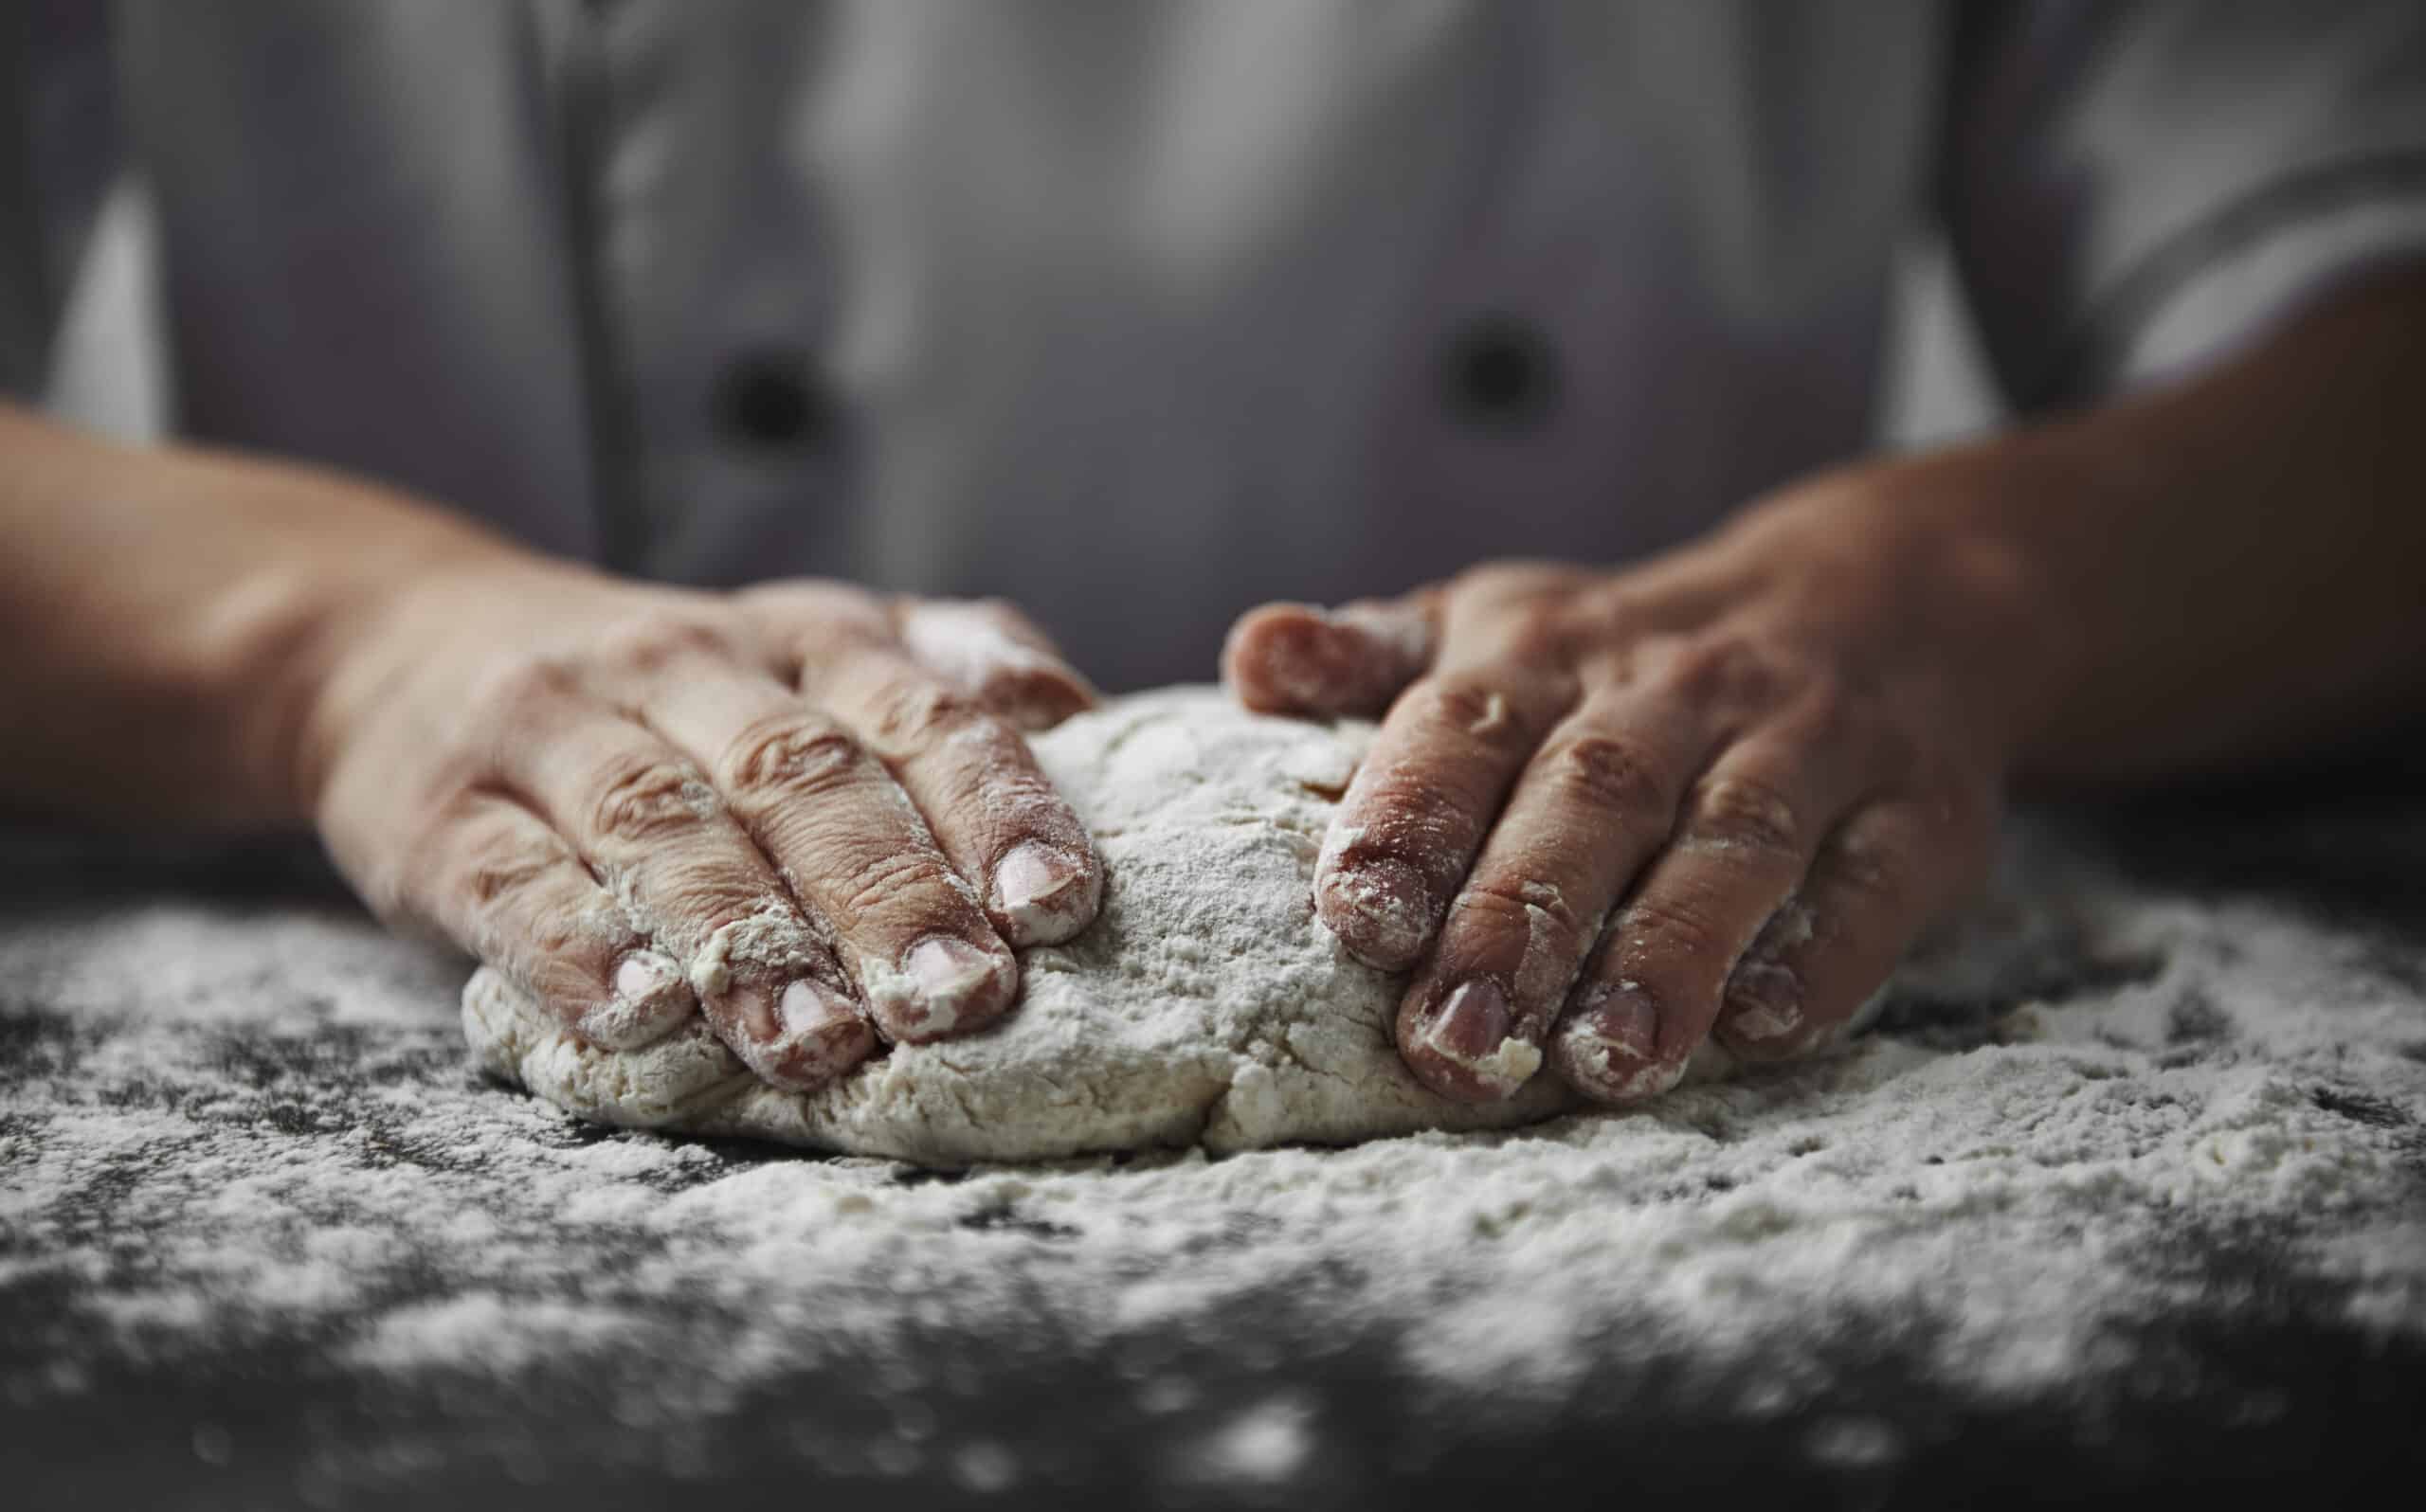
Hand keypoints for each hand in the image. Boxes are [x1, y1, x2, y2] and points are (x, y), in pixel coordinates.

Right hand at [301, 557, 1103, 1090]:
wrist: (403, 640)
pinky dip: (578, 949)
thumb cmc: (673, 688)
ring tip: (819, 1040)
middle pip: (800, 777)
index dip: (992, 805)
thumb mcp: (811, 646)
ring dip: (748, 940)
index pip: (916, 712)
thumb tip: (1077, 714)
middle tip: (960, 1000)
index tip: (1059, 906)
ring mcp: (557, 730)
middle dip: (889, 894)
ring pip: (663, 828)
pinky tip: (640, 1019)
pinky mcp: (443, 813)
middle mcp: (688, 666)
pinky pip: (513, 878)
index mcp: (806, 638)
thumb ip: (944, 672)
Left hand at [1223, 491, 2014, 1103]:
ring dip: (1668, 953)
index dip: (1412, 816)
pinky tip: (1762, 1029)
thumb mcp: (1495, 628)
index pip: (1464, 723)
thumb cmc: (1626, 658)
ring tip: (1606, 1063)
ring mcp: (1805, 743)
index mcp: (1542, 651)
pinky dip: (1822, 956)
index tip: (1357, 916)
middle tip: (1453, 1044)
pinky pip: (1873, 882)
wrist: (1880, 598)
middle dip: (1519, 921)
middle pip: (1590, 797)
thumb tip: (1254, 657)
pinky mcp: (1916, 811)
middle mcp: (1672, 689)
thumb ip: (1372, 660)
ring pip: (1735, 843)